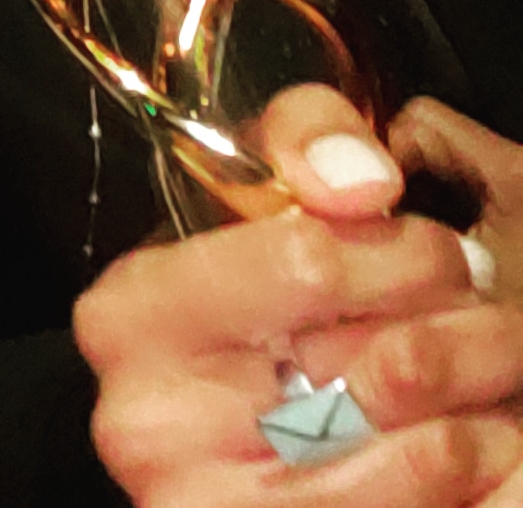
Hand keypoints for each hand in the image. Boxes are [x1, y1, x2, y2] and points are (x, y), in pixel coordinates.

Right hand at [77, 86, 522, 506]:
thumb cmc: (247, 308)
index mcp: (126, 316)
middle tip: (493, 316)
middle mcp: (146, 422)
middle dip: (465, 332)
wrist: (223, 434)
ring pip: (420, 458)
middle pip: (376, 365)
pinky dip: (482, 480)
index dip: (404, 249)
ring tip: (497, 386)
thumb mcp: (253, 199)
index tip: (447, 251)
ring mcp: (200, 506)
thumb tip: (364, 181)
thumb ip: (301, 141)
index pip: (307, 260)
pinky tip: (484, 446)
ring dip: (489, 412)